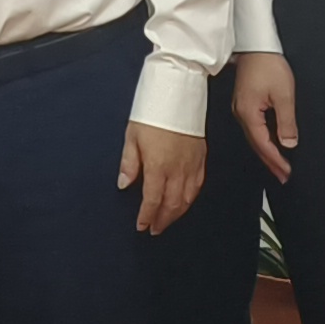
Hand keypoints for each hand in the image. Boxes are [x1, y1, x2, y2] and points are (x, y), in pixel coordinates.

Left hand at [119, 120, 206, 234]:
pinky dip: (190, 199)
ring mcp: (191, 165)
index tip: (141, 225)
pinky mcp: (201, 158)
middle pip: (171, 204)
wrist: (177, 94)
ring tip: (167, 221)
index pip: (152, 200)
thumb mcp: (132, 136)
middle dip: (162, 220)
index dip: (147, 216)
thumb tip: (123, 184)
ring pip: (187, 199)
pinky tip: (185, 202)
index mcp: (158, 166)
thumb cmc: (153, 112)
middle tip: (155, 229)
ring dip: (177, 214)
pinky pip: (198, 186)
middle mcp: (177, 170)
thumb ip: (129, 163)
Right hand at [231, 52, 297, 182]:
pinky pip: (253, 128)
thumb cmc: (268, 65)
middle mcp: (241, 114)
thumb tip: (288, 144)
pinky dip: (263, 140)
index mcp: (249, 114)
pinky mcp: (244, 103)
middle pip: (256, 144)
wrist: (256, 45)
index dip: (276, 160)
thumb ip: (286, 122)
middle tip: (283, 177)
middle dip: (271, 162)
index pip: (263, 144)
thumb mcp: (284, 94)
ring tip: (279, 165)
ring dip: (267, 152)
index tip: (286, 172)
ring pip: (254, 137)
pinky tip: (270, 143)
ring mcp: (240, 108)